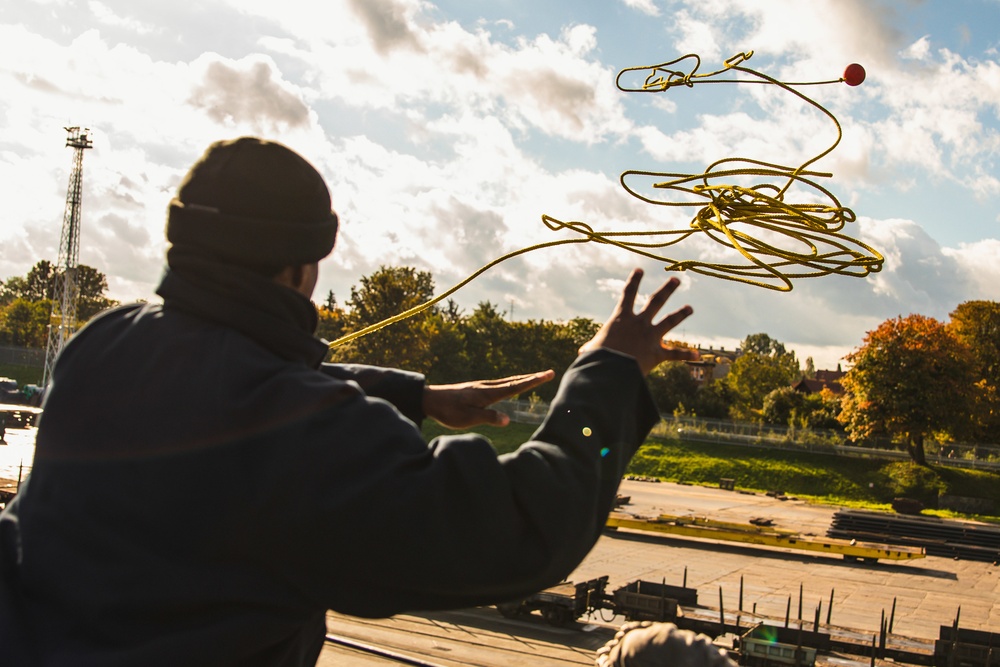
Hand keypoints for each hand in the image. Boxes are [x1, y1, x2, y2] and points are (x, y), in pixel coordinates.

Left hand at [423, 370, 555, 428]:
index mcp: (488, 394)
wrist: (430, 400)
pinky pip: (498, 385)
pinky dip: (510, 383)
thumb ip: (489, 418)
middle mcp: (487, 387)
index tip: (548, 374)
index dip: (533, 381)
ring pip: (506, 382)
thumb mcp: (468, 418)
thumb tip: (508, 419)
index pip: (516, 386)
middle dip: (532, 378)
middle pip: (515, 381)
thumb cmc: (449, 411)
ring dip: (522, 380)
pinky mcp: (475, 389)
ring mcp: (481, 387)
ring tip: (534, 378)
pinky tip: (508, 386)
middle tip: (549, 373)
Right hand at [579, 269, 696, 375]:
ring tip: (689, 308)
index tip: (639, 270)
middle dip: (667, 290)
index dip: (633, 281)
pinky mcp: (657, 353)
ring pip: (669, 321)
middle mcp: (639, 323)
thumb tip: (584, 353)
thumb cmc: (597, 358)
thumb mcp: (590, 349)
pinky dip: (686, 355)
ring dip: (681, 314)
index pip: (628, 294)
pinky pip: (674, 353)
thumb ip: (591, 348)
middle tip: (676, 280)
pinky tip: (698, 355)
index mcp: (621, 318)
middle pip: (655, 301)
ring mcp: (650, 337)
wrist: (610, 369)